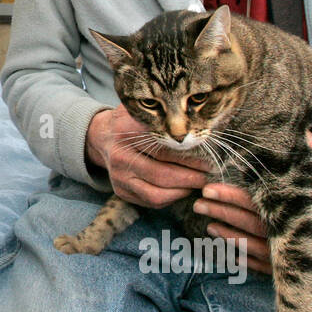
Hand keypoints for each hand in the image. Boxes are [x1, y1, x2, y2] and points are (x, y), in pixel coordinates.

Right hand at [85, 106, 211, 209]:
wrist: (103, 136)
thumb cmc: (132, 121)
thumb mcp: (144, 110)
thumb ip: (164, 113)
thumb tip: (198, 121)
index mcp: (126, 132)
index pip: (163, 149)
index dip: (189, 157)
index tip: (208, 159)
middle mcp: (119, 156)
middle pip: (161, 174)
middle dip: (190, 178)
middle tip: (208, 175)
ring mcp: (118, 177)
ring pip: (156, 193)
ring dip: (182, 191)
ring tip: (197, 183)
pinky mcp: (121, 191)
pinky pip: (151, 201)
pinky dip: (171, 198)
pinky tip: (182, 188)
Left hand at [191, 132, 311, 279]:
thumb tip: (294, 129)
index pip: (266, 202)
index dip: (235, 194)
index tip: (211, 186)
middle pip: (258, 225)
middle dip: (227, 212)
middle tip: (200, 200)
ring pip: (264, 250)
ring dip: (234, 237)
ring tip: (209, 223)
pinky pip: (278, 269)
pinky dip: (253, 260)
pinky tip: (235, 249)